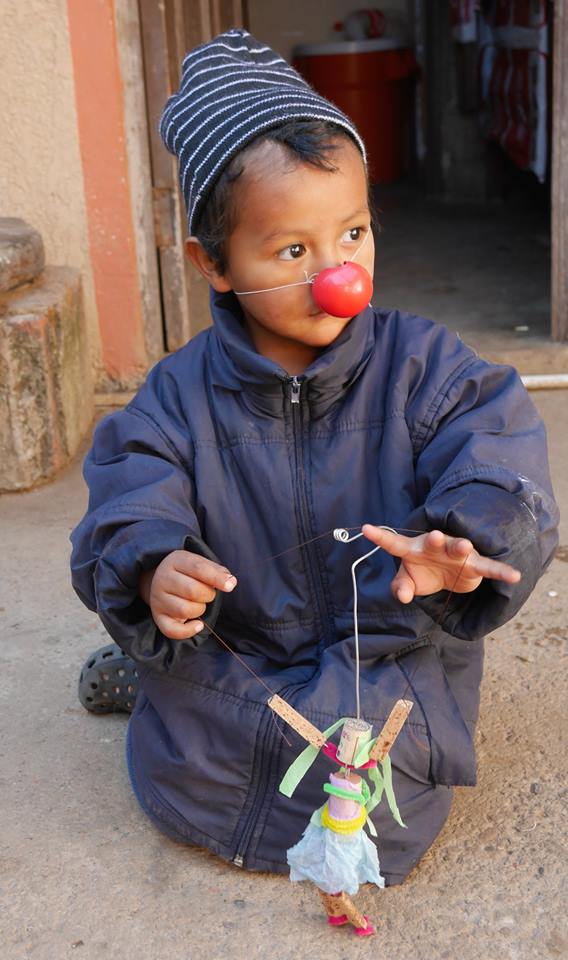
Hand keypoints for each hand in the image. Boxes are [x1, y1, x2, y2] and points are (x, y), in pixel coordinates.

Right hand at [139, 550, 236, 639]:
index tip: (230, 586)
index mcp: (175, 561)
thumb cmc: (187, 573)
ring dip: (199, 610)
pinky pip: (172, 630)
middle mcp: (162, 579)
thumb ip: (217, 571)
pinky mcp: (158, 617)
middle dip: (208, 595)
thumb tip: (231, 582)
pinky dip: (188, 631)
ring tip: (198, 604)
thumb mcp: (200, 564)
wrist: (160, 580)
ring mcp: (158, 599)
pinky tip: (198, 625)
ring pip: (185, 610)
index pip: (198, 568)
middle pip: (192, 591)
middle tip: (208, 594)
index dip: (216, 578)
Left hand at [361, 525, 520, 603]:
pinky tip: (515, 576)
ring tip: (465, 547)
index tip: (365, 529)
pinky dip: (501, 572)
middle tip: (432, 536)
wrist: (446, 573)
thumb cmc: (423, 571)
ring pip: (460, 547)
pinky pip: (489, 567)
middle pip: (434, 540)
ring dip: (462, 546)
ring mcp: (456, 553)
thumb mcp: (409, 580)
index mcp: (413, 549)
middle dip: (434, 539)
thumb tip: (401, 596)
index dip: (380, 537)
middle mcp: (435, 546)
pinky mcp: (474, 565)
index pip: (393, 542)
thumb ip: (400, 587)